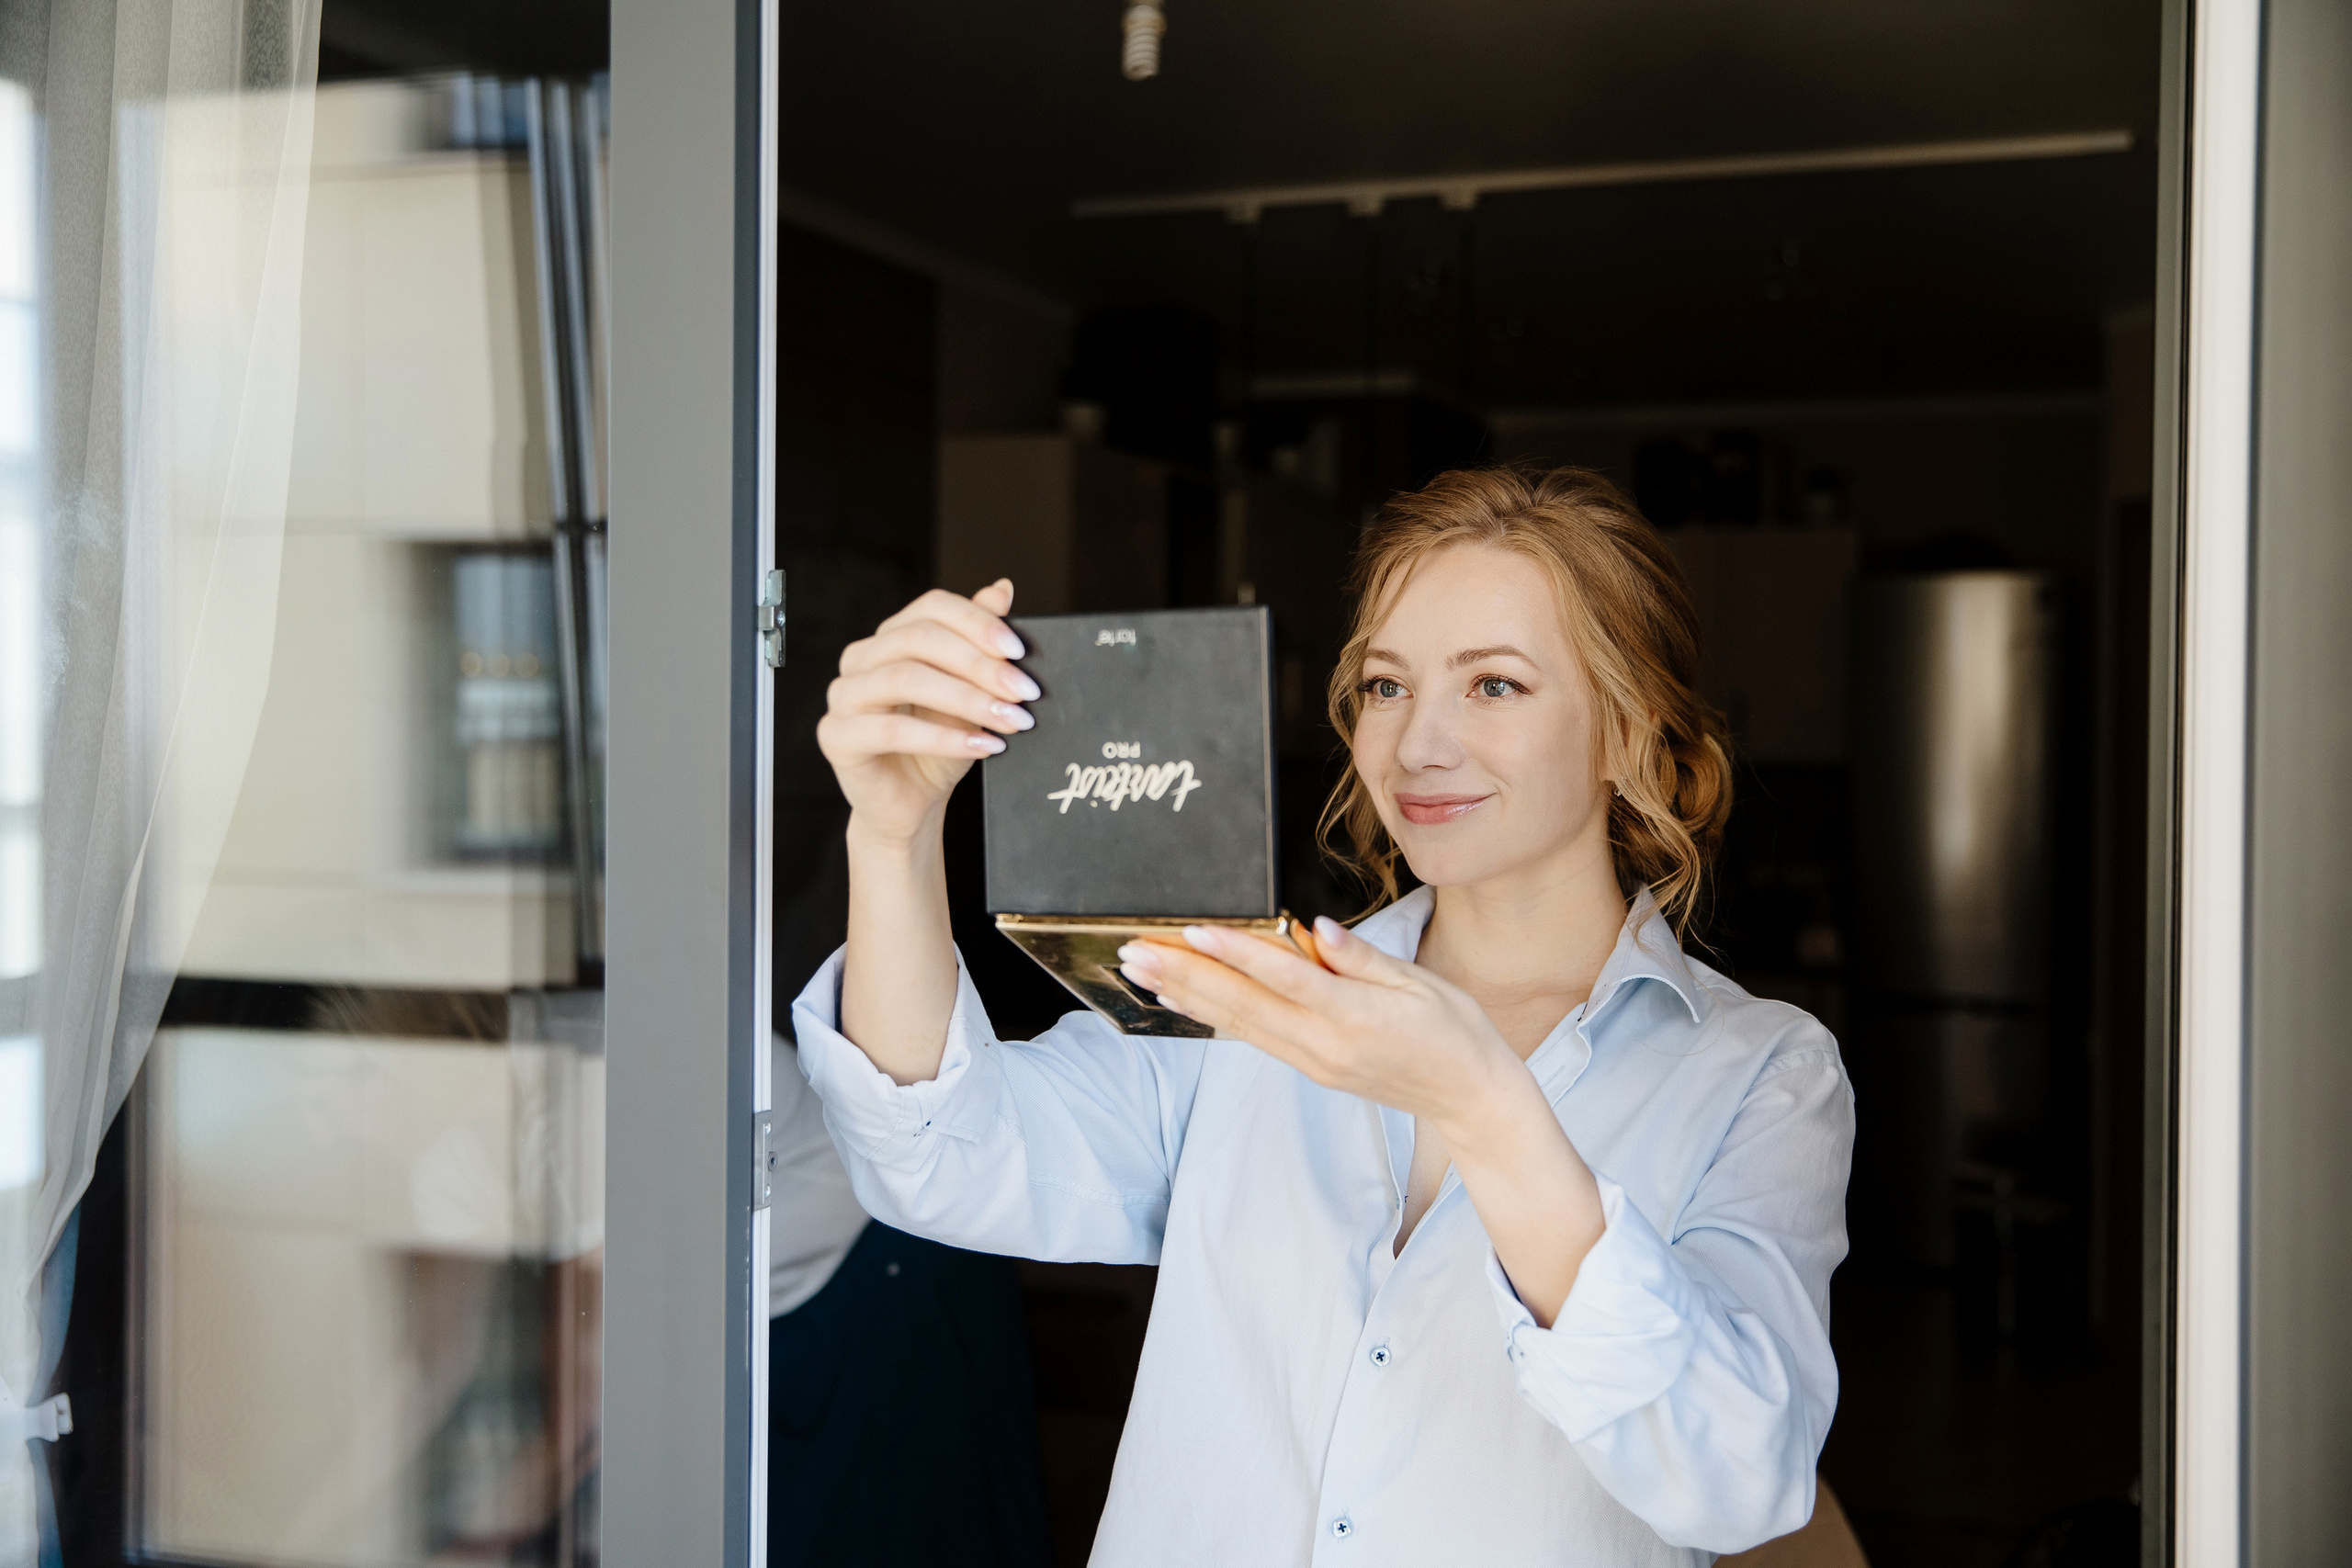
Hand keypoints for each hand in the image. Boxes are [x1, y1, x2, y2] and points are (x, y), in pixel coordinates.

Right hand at [816, 580, 1037, 844]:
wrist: (912, 804)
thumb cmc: (938, 747)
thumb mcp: (970, 693)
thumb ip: (980, 643)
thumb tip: (1002, 588)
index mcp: (891, 638)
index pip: (931, 608)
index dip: (977, 622)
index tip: (1018, 651)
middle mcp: (861, 658)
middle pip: (919, 639)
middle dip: (979, 664)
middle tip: (1023, 691)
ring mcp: (843, 695)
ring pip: (905, 679)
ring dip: (967, 699)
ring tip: (1010, 721)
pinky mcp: (835, 735)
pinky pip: (891, 730)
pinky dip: (943, 738)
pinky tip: (981, 746)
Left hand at [1120, 916, 1605, 1324]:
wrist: (1472, 1097)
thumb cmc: (1455, 1031)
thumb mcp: (1420, 984)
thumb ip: (1362, 958)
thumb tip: (1316, 929)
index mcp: (1355, 1017)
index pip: (1283, 979)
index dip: (1235, 953)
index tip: (1192, 931)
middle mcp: (1325, 1045)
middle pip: (1243, 1005)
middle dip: (1184, 976)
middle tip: (1134, 952)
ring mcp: (1314, 1062)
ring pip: (1239, 1025)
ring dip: (1187, 996)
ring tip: (1142, 972)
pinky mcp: (1312, 1069)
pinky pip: (1255, 1038)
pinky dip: (1216, 1017)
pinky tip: (1187, 999)